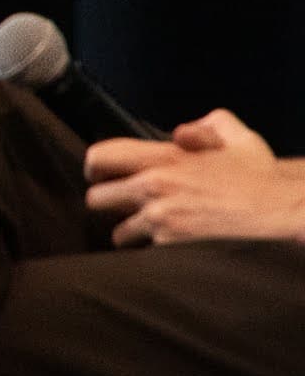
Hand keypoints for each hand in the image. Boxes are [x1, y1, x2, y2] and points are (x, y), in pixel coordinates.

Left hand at [86, 109, 304, 245]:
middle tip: (121, 204)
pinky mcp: (172, 245)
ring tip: (147, 229)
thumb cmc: (260, 176)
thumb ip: (205, 125)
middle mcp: (153, 188)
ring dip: (129, 230)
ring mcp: (161, 219)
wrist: (282, 212)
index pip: (102, 156)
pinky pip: (145, 250)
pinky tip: (169, 244)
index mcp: (163, 158)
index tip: (97, 173)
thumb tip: (182, 132)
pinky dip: (152, 249)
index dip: (93, 166)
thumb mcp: (235, 137)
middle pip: (96, 198)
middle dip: (107, 201)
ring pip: (117, 231)